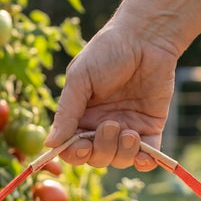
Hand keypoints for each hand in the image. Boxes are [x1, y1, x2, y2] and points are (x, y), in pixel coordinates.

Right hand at [46, 19, 179, 169]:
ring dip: (123, 152)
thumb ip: (66, 112)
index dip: (75, 154)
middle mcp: (102, 126)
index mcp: (81, 116)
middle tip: (110, 124)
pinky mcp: (151, 127)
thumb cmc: (107, 52)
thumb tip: (50, 144)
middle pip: (96, 157)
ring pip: (120, 159)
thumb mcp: (80, 79)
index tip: (82, 145)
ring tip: (130, 132)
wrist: (145, 38)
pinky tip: (146, 156)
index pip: (73, 148)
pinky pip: (147, 156)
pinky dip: (146, 162)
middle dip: (102, 149)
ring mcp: (127, 128)